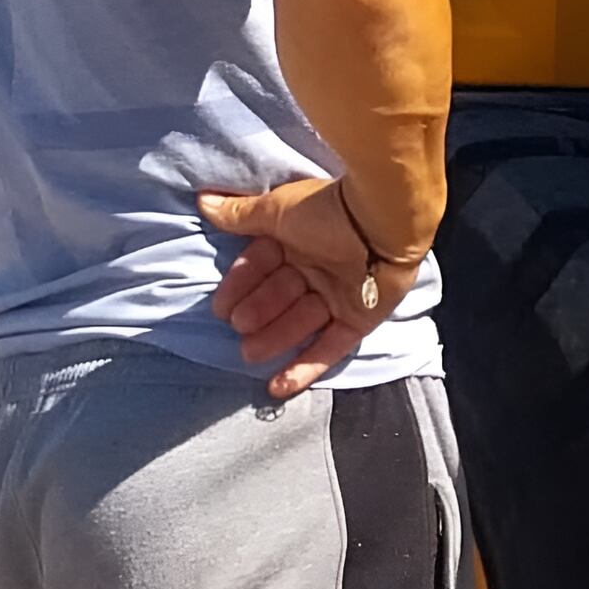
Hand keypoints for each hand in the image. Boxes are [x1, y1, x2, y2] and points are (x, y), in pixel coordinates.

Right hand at [200, 173, 419, 397]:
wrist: (384, 223)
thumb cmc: (327, 212)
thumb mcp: (277, 212)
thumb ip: (242, 215)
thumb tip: (204, 201)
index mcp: (298, 240)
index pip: (261, 266)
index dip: (241, 286)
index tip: (221, 307)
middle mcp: (317, 268)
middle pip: (280, 297)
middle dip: (258, 313)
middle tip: (239, 328)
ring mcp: (340, 296)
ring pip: (301, 323)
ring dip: (275, 340)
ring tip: (250, 354)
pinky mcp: (359, 320)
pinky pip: (329, 348)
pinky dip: (304, 368)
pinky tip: (278, 387)